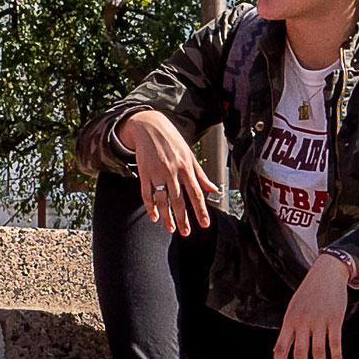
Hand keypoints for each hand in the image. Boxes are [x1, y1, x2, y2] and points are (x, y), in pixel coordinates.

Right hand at [122, 110, 215, 235]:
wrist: (149, 126)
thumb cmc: (172, 141)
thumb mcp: (190, 154)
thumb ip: (201, 174)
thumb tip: (214, 189)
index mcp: (186, 167)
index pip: (196, 193)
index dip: (201, 210)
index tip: (204, 224)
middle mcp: (172, 171)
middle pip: (179, 200)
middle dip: (183, 219)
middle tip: (186, 233)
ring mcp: (157, 172)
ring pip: (162, 200)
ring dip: (166, 216)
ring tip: (171, 228)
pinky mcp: (144, 172)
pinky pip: (147, 193)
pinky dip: (150, 206)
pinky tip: (154, 216)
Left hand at [271, 255, 356, 358]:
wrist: (327, 272)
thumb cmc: (309, 291)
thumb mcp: (293, 308)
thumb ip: (288, 329)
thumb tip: (277, 349)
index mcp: (290, 321)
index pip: (280, 348)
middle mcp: (302, 322)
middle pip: (299, 353)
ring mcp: (319, 321)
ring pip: (318, 351)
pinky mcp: (334, 319)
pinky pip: (335, 342)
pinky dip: (336, 357)